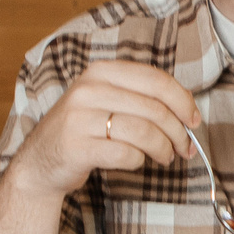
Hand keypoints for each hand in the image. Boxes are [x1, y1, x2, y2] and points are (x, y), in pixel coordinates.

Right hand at [14, 62, 201, 197]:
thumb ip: (141, 97)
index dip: (183, 101)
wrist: (40, 161)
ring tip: (166, 157)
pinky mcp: (77, 147)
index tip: (194, 120)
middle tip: (186, 147)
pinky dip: (139, 160)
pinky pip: (126, 154)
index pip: (156, 80)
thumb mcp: (106, 100)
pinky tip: (137, 161)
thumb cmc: (83, 130)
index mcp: (101, 72)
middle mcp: (88, 89)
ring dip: (163, 149)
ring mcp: (80, 118)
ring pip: (144, 132)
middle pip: (154, 108)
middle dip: (178, 132)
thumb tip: (188, 111)